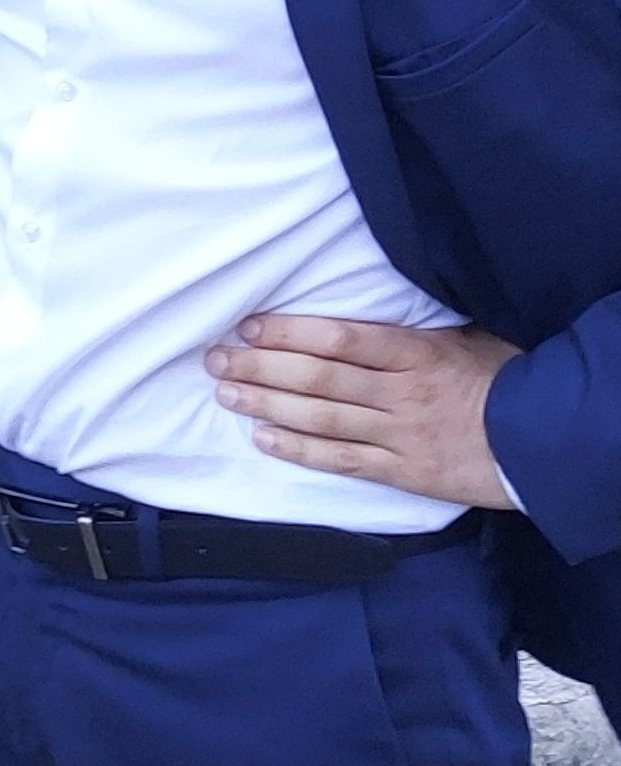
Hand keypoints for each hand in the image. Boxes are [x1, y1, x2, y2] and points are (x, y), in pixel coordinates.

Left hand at [205, 315, 521, 510]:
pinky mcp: (404, 472)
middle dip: (260, 366)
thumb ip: (423, 324)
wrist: (548, 445)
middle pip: (318, 378)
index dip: (289, 332)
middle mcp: (402, 394)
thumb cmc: (510, 382)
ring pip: (321, 418)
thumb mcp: (473, 339)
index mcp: (418, 354)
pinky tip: (262, 438)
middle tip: (216, 357)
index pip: (340, 338)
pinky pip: (343, 461)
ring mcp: (400, 435)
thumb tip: (382, 293)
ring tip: (225, 392)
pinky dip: (299, 450)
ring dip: (267, 404)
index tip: (250, 325)